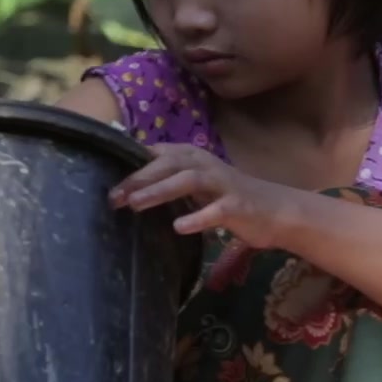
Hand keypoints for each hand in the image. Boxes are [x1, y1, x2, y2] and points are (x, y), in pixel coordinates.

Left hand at [110, 144, 300, 245]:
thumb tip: (130, 186)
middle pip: (169, 164)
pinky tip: (178, 227)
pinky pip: (216, 211)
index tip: (105, 176)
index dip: (132, 163)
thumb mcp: (198, 184)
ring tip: (135, 204)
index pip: (157, 154)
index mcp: (194, 158)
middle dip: (139, 178)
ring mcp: (224, 185)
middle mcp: (207, 165)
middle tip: (113, 196)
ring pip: (188, 180)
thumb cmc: (231, 198)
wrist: (277, 211)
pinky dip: (197, 218)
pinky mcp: (238, 206)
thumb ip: (171, 179)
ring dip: (160, 190)